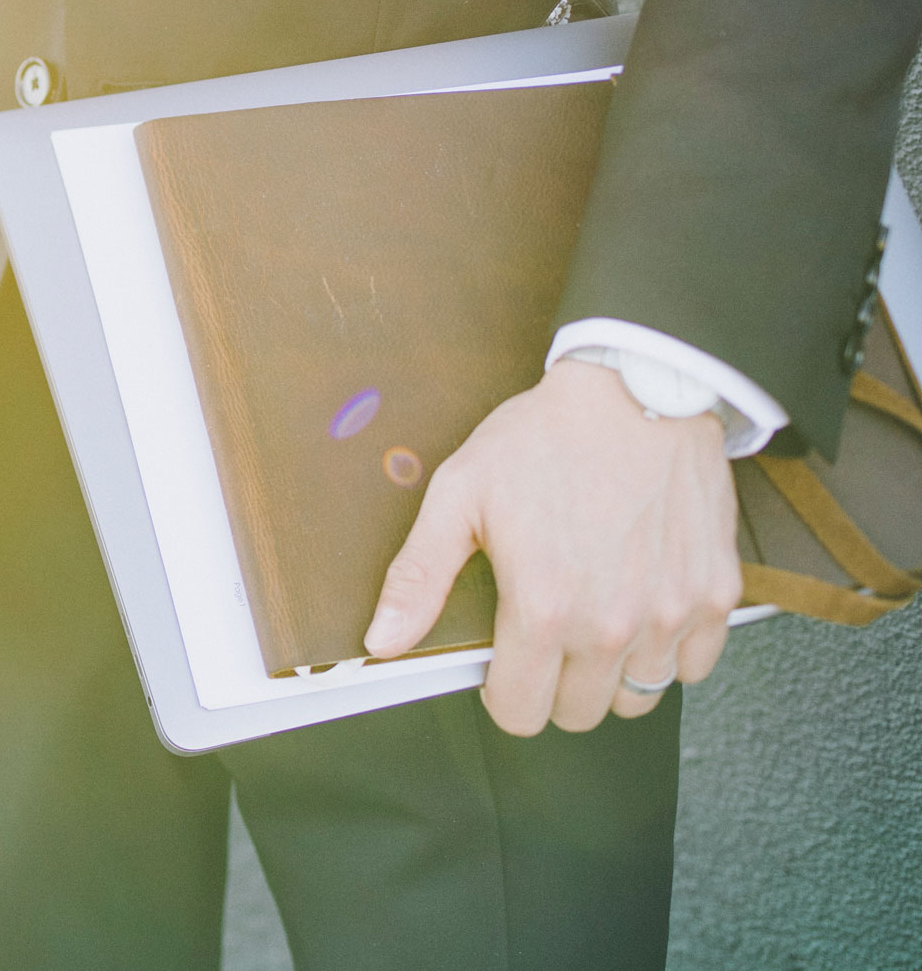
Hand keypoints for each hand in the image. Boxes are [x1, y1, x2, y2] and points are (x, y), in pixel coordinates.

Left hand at [363, 359, 744, 736]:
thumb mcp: (461, 493)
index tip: (503, 664)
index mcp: (543, 607)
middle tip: (545, 631)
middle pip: (579, 714)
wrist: (636, 387)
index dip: (502, 692)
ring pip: (637, 696)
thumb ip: (419, 575)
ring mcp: (671, 614)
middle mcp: (611, 624)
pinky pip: (694, 665)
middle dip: (553, 684)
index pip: (521, 712)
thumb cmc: (547, 436)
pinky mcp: (716, 596)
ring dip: (610, 671)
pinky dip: (668, 649)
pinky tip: (641, 604)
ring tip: (591, 616)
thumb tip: (384, 639)